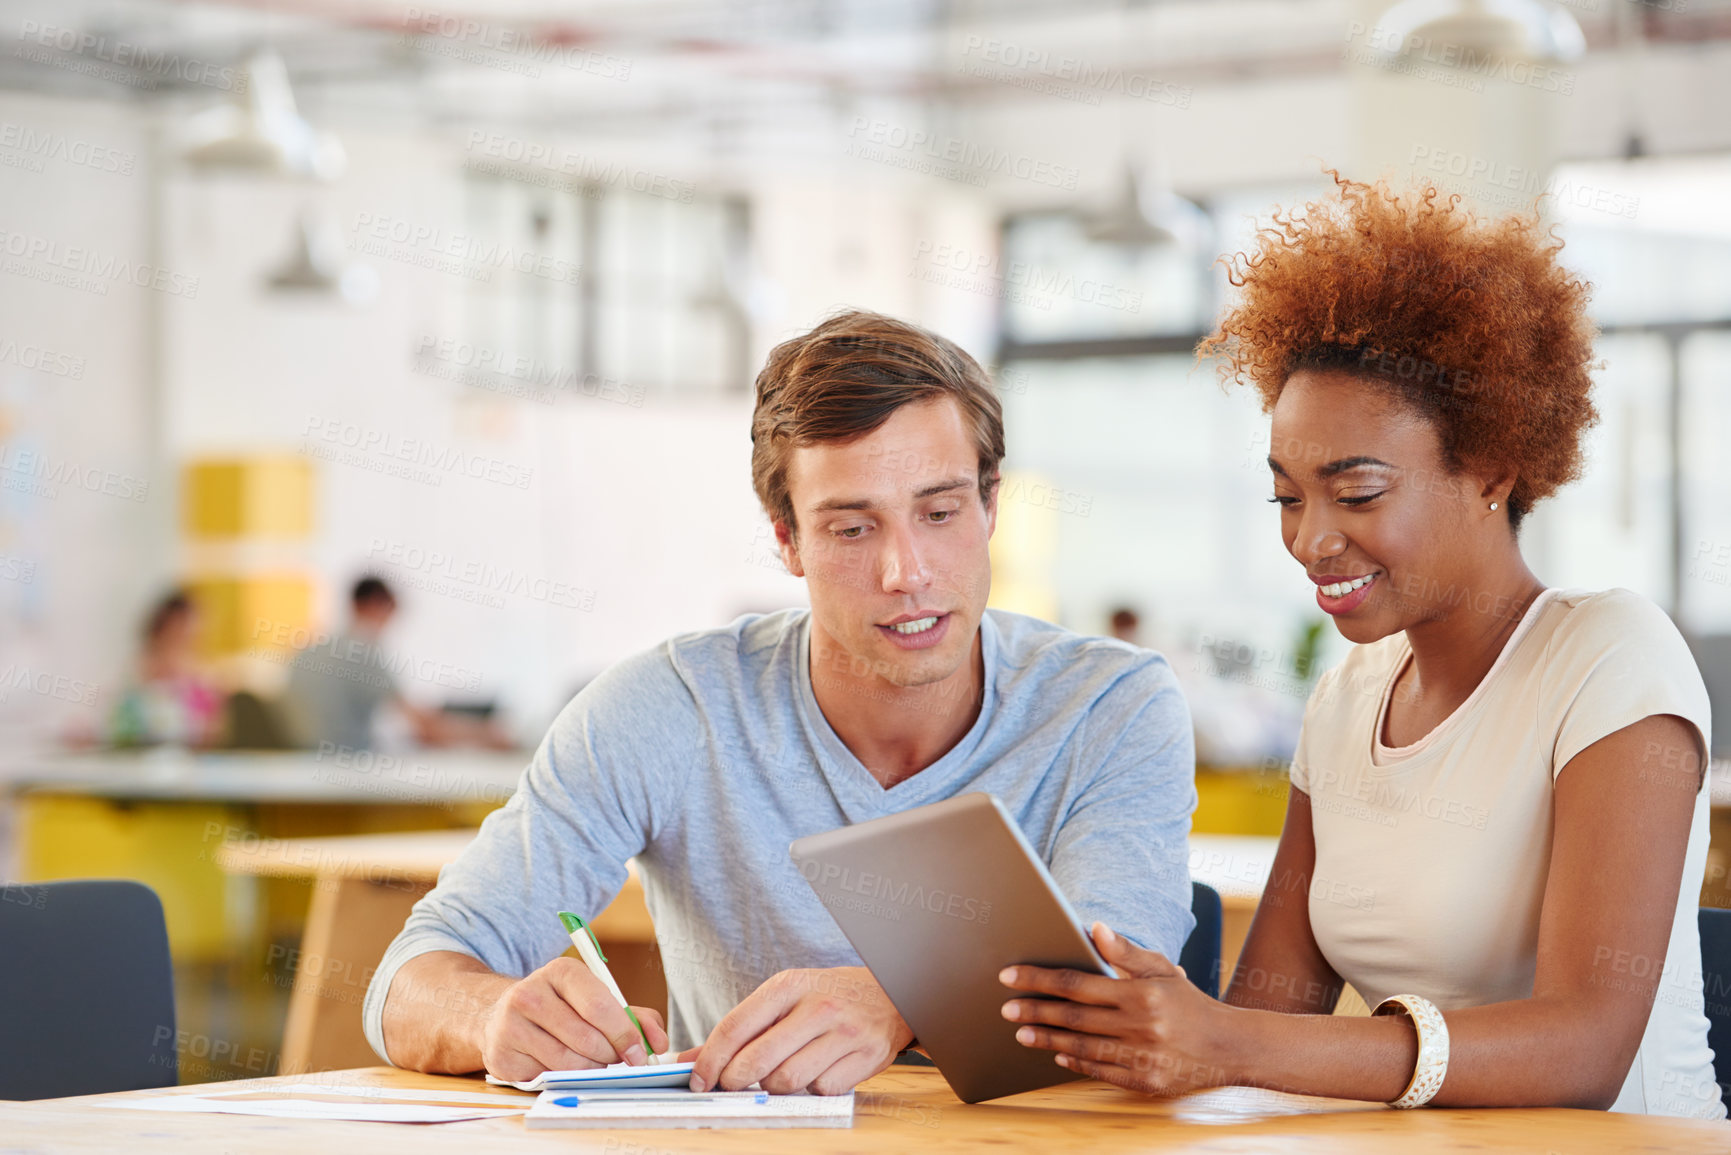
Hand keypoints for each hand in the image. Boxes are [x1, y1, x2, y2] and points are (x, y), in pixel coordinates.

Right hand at [478, 956, 668, 1082]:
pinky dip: (563, 1077)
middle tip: (616, 1059)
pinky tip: (560, 1064)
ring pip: (569, 1062)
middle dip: (610, 1056)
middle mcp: (530, 993)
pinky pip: (547, 1077)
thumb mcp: (598, 1000)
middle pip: (587, 1039)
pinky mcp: (501, 1056)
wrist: (503, 1015)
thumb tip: (659, 1043)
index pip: (600, 1006)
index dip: (625, 1034)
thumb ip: (636, 1017)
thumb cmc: (563, 1008)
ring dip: (590, 1069)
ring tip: (591, 1061)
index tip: (639, 1052)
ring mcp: (511, 1025)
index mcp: (561, 972)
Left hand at [688, 966, 913, 1094]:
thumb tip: (690, 1059)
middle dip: (734, 1081)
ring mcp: (845, 1032)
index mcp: (789, 985)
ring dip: (774, 1086)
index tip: (697, 1079)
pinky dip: (812, 1088)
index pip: (735, 1027)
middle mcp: (818, 1006)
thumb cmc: (826, 996)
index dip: (709, 1059)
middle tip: (730, 1085)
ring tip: (779, 1072)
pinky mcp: (867, 1056)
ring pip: (787, 1080)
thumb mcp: (784, 996)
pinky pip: (821, 1090)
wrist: (889, 992)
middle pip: (758, 1061)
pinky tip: (816, 1071)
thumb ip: (741, 1027)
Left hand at [1000, 922, 1230, 1095]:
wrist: (1229, 1047)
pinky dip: (1077, 1063)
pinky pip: (1102, 1072)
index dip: (1039, 978)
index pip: (1077, 983)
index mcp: (1140, 993)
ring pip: (1082, 1047)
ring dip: (1047, 1039)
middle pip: (1073, 1017)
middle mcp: (1140, 1026)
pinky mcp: (1146, 1082)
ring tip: (1021, 1032)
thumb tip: (1093, 928)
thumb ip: (1125, 951)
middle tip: (1005, 1008)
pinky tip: (1058, 1053)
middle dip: (1035, 1010)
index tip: (1010, 976)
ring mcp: (1142, 1057)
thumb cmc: (1188, 1002)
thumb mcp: (1162, 969)